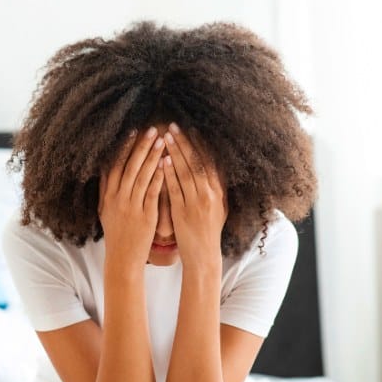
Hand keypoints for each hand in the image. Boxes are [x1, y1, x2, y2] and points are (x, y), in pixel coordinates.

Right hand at [99, 126, 166, 271]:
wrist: (122, 259)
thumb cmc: (117, 235)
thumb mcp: (105, 212)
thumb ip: (106, 191)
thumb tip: (105, 170)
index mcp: (107, 197)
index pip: (114, 166)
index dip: (123, 148)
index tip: (132, 132)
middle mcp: (117, 199)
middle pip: (128, 166)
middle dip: (140, 146)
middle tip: (151, 129)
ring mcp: (130, 207)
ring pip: (141, 176)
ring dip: (152, 156)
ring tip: (162, 140)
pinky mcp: (144, 216)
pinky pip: (152, 192)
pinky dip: (158, 176)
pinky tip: (166, 164)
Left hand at [161, 123, 226, 270]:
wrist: (203, 255)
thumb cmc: (208, 231)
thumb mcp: (219, 207)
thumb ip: (216, 187)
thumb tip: (215, 167)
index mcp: (219, 191)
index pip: (209, 160)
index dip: (199, 143)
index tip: (190, 128)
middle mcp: (210, 194)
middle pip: (197, 162)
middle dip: (185, 142)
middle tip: (173, 125)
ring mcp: (197, 203)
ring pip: (186, 172)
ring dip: (175, 152)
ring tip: (165, 137)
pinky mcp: (183, 213)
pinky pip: (176, 189)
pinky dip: (169, 174)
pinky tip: (162, 161)